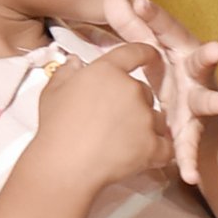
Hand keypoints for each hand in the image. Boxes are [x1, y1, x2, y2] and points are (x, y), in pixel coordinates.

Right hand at [25, 39, 171, 194]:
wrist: (65, 165)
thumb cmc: (55, 127)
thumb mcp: (52, 93)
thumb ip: (66, 73)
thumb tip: (74, 61)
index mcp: (108, 72)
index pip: (134, 52)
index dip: (145, 53)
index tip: (153, 55)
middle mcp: (132, 89)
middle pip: (144, 92)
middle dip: (134, 103)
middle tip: (113, 121)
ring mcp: (146, 117)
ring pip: (156, 118)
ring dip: (146, 127)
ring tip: (121, 142)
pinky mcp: (154, 145)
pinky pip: (165, 146)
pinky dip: (156, 152)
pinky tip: (140, 158)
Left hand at [106, 0, 217, 185]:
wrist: (192, 111)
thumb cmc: (169, 71)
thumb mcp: (151, 50)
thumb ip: (133, 27)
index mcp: (180, 50)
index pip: (168, 30)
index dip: (155, 18)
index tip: (140, 3)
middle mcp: (194, 73)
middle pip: (202, 62)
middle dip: (210, 56)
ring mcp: (197, 102)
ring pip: (209, 102)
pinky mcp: (194, 129)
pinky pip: (191, 146)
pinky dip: (190, 160)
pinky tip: (189, 175)